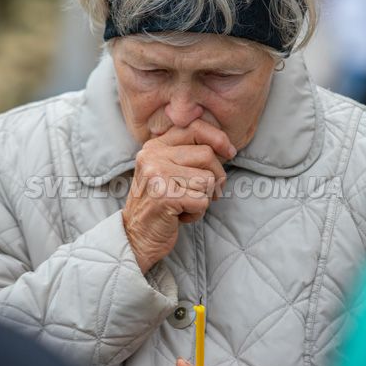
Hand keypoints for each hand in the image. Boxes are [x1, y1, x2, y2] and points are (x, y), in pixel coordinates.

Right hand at [122, 120, 234, 273]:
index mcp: (154, 146)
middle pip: (206, 155)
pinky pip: (202, 201)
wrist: (135, 237)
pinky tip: (180, 216)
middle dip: (215, 177)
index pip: (194, 128)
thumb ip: (187, 154)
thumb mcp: (167, 171)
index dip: (218, 138)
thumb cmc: (160, 205)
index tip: (230, 152)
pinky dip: (197, 213)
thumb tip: (226, 146)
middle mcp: (153, 156)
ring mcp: (157, 175)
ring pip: (207, 180)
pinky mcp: (164, 196)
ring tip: (183, 205)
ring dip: (203, 198)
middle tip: (203, 193)